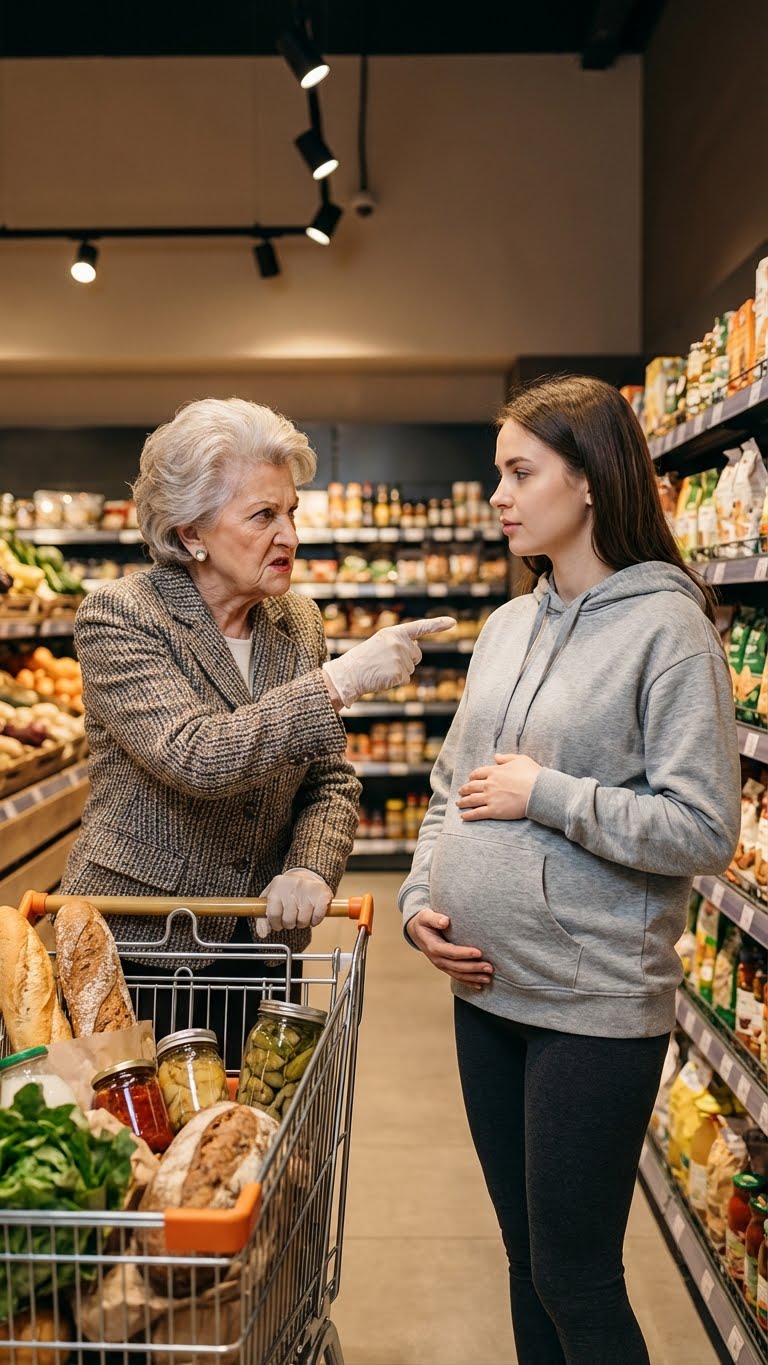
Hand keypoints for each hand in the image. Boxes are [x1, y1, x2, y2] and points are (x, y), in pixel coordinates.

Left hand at [257, 868, 332, 938]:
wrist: (307, 874)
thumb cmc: (287, 890)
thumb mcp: (271, 899)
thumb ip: (263, 918)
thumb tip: (262, 934)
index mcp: (277, 887)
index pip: (273, 915)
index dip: (276, 924)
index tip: (279, 924)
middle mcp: (292, 887)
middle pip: (288, 920)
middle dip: (290, 924)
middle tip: (292, 917)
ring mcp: (308, 890)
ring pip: (303, 921)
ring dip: (303, 923)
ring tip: (302, 914)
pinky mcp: (322, 894)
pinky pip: (317, 917)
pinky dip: (315, 920)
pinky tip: (312, 913)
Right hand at [322, 617, 456, 707]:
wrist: (348, 674)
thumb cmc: (363, 660)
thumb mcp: (380, 643)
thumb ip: (399, 643)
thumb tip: (416, 650)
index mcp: (393, 632)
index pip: (419, 627)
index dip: (437, 624)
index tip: (453, 622)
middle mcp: (399, 643)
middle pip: (416, 655)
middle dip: (407, 660)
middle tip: (386, 662)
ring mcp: (399, 658)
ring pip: (411, 669)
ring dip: (398, 672)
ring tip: (381, 670)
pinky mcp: (399, 673)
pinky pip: (405, 680)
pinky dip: (395, 682)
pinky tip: (382, 678)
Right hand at [406, 909, 492, 990]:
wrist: (417, 931)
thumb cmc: (424, 921)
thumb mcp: (425, 916)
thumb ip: (435, 919)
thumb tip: (445, 921)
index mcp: (433, 946)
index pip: (451, 952)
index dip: (464, 954)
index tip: (479, 952)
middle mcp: (437, 959)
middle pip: (457, 966)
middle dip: (474, 968)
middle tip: (489, 967)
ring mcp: (441, 965)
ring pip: (458, 974)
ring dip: (473, 978)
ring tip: (488, 979)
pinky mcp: (445, 967)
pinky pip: (457, 977)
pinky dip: (468, 982)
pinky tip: (479, 986)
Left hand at [457, 753, 541, 821]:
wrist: (539, 792)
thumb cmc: (532, 775)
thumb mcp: (521, 759)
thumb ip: (507, 758)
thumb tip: (496, 756)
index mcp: (495, 771)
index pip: (478, 773)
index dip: (472, 777)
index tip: (470, 780)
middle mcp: (489, 784)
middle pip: (472, 786)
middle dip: (464, 790)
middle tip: (460, 792)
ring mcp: (490, 798)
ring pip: (472, 800)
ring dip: (463, 802)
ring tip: (458, 804)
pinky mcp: (494, 811)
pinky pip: (477, 813)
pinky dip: (468, 815)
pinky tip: (463, 817)